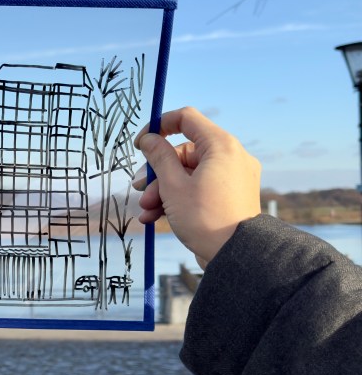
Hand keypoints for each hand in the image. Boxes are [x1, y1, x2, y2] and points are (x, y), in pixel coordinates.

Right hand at [133, 107, 260, 267]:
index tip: (140, 142)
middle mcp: (231, 156)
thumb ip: (158, 157)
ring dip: (162, 189)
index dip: (159, 125)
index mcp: (221, 146)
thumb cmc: (205, 219)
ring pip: (188, 173)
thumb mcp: (172, 186)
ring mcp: (233, 176)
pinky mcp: (230, 194)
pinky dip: (178, 197)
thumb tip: (149, 139)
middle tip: (138, 188)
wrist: (235, 255)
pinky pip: (199, 187)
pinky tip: (155, 216)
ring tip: (146, 210)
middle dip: (157, 172)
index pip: (186, 118)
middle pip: (184, 152)